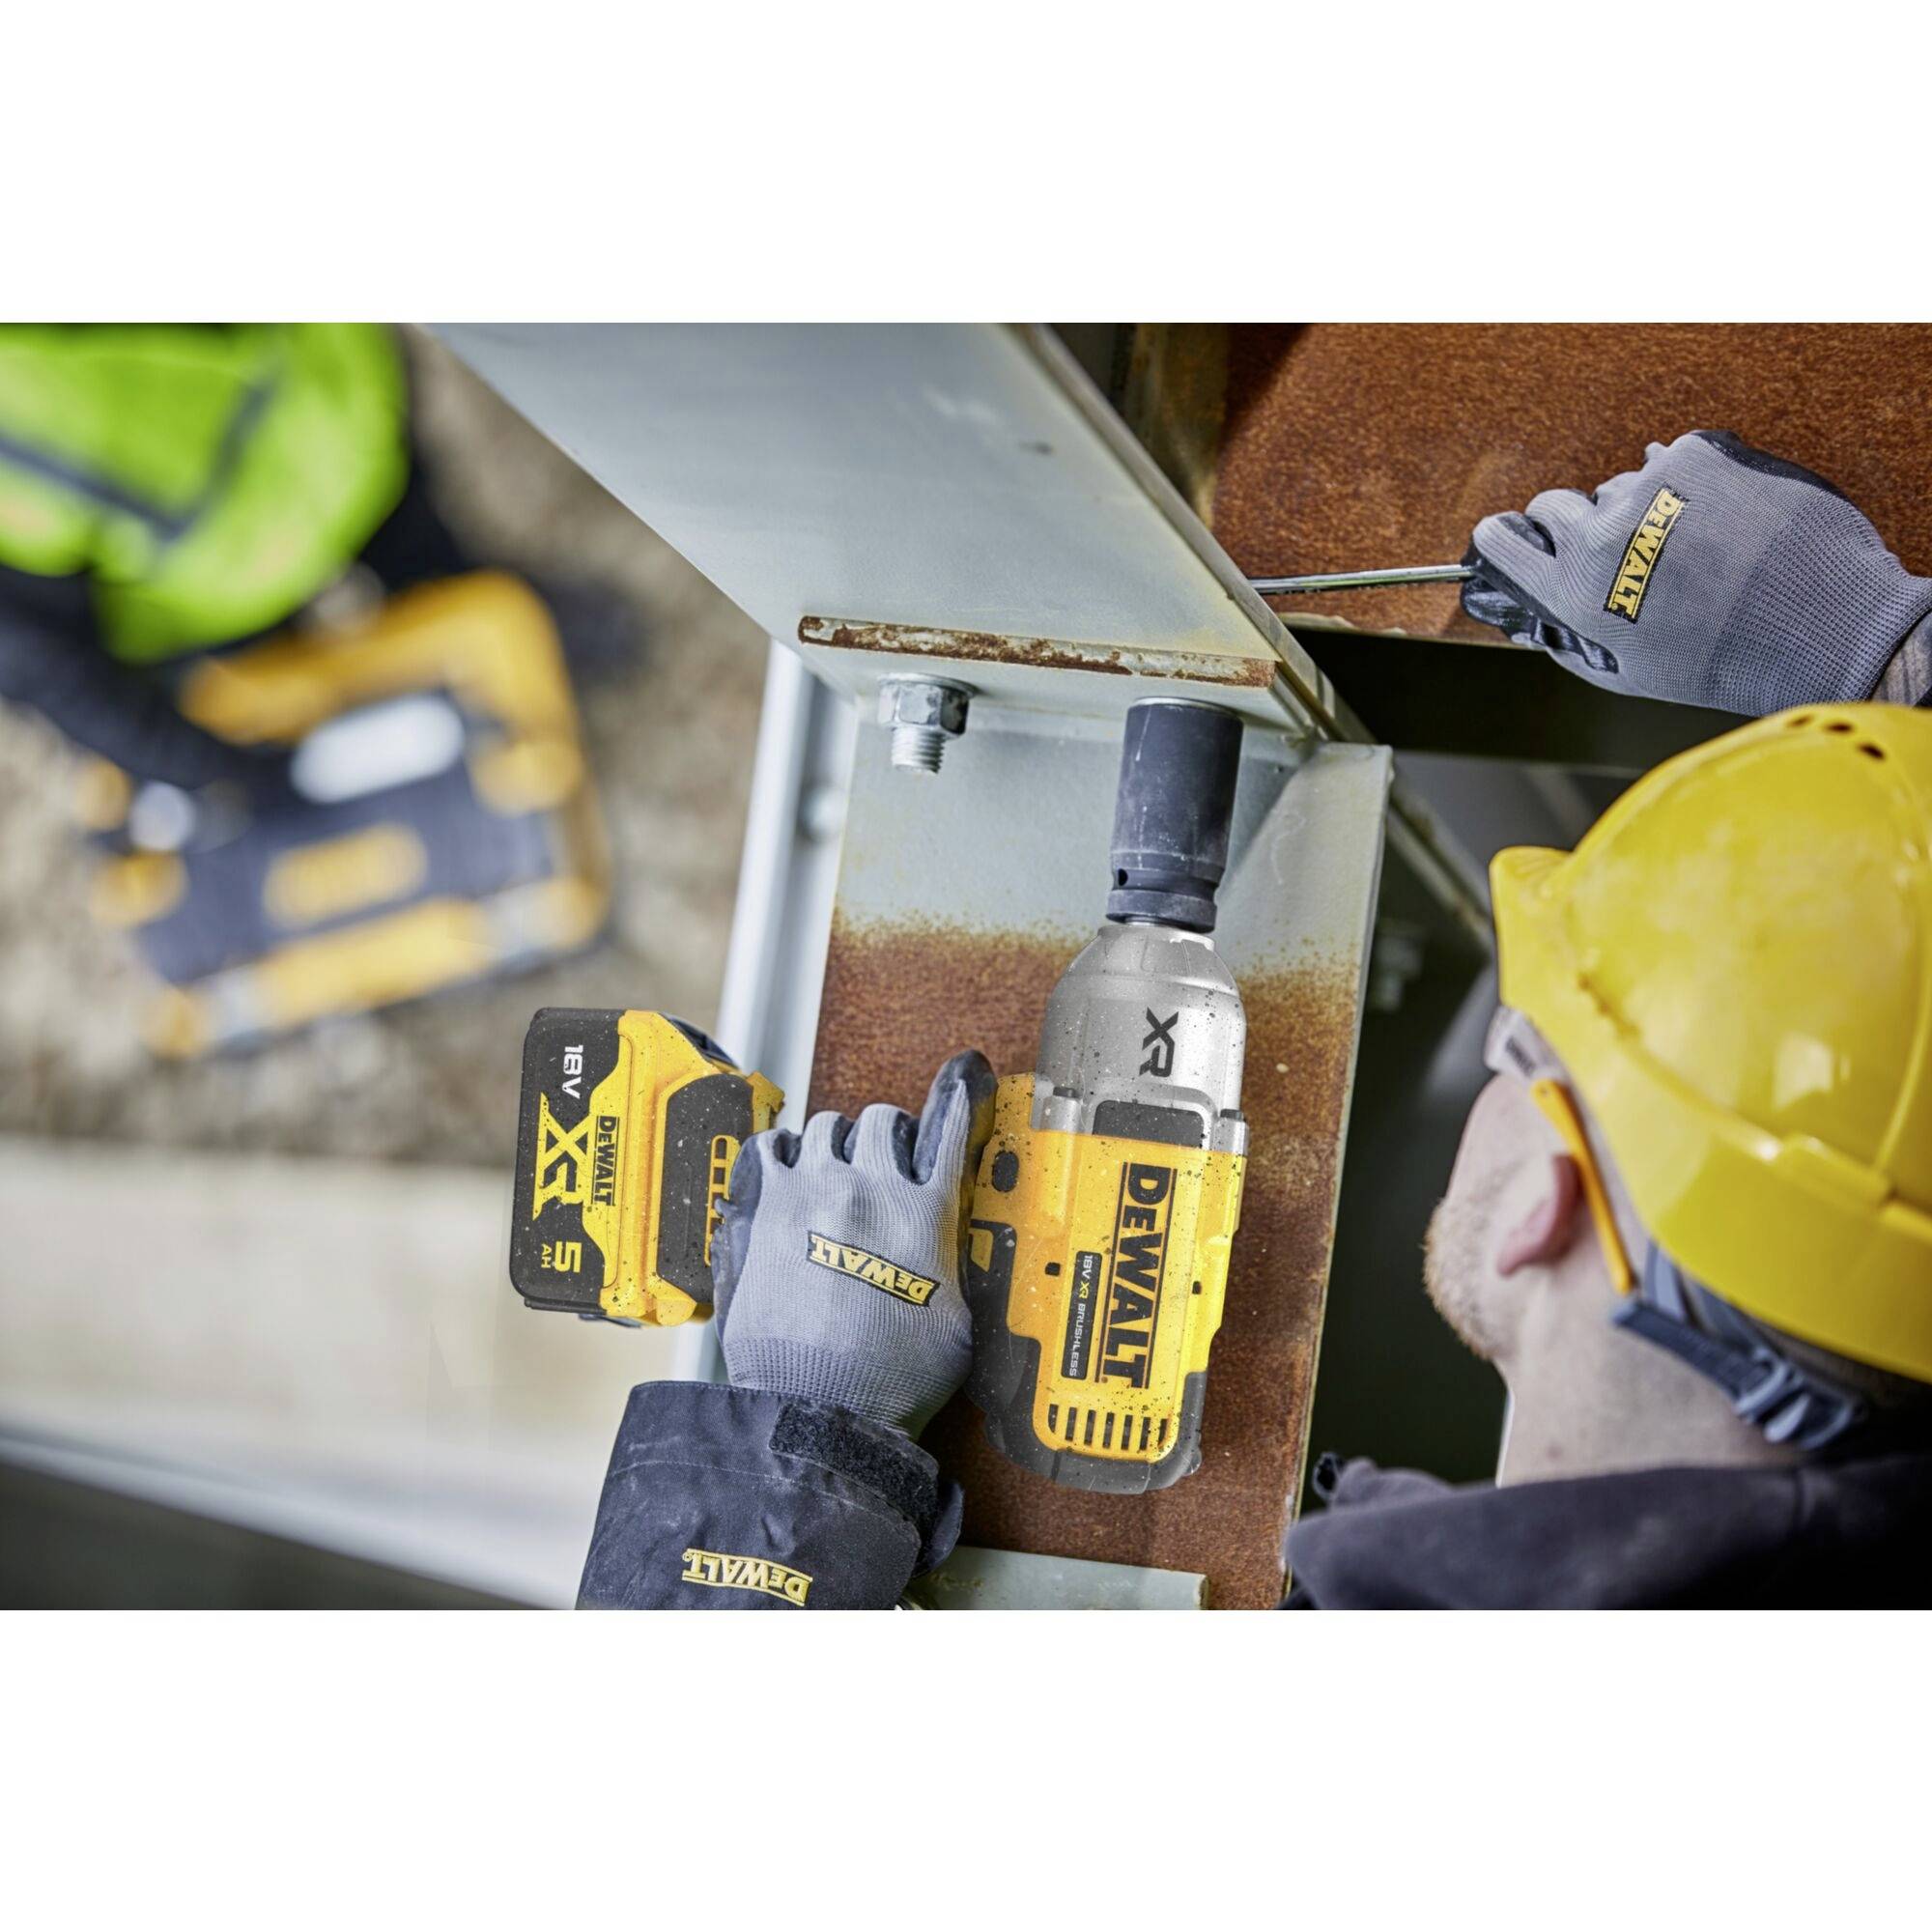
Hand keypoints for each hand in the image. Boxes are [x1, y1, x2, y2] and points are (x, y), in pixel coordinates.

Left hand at [710, 1050, 996, 1437]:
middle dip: (882, 1137)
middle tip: (877, 1163)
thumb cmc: (889, 1380)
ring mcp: (814, 1191)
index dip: (959, 1098)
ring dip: (831, 1144)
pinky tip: (783, 1175)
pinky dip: (779, 1154)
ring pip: (825, 1126)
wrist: (820, 1406)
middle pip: (881, 1120)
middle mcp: (872, 1189)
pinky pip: (770, 1147)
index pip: (951, 1131)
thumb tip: (948, 1253)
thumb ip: (954, 1270)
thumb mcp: (957, 1324)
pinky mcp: (764, 1207)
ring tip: (828, 1172)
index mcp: (927, 1213)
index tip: (963, 1078)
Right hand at [1461, 430, 1931, 715]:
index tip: (1511, 538)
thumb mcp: (1629, 670)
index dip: (1503, 538)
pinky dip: (1693, 483)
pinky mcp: (1698, 454)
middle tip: (1616, 550)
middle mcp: (1604, 535)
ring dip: (1642, 509)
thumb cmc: (1723, 659)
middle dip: (1573, 523)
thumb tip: (1531, 621)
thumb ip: (1568, 641)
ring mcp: (1651, 487)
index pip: (1502, 542)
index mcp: (1577, 591)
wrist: (1817, 623)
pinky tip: (1723, 520)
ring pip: (1621, 487)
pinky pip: (1676, 461)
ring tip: (1692, 547)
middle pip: (1553, 505)